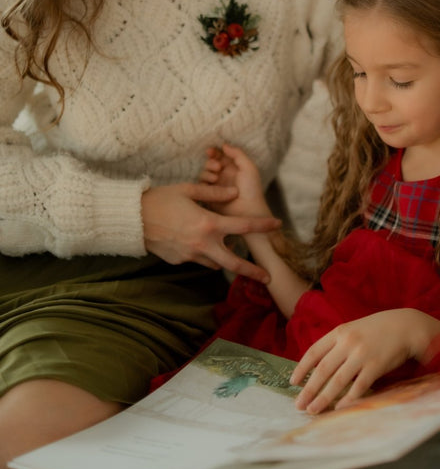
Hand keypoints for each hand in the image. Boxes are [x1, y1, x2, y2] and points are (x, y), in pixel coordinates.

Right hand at [141, 182, 280, 278]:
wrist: (132, 219)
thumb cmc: (161, 199)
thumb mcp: (188, 190)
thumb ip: (214, 193)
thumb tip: (234, 193)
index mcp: (208, 224)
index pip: (243, 226)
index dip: (263, 225)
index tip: (277, 224)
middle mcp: (203, 244)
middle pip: (235, 263)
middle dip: (253, 272)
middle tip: (268, 278)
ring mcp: (190, 255)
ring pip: (216, 263)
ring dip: (224, 258)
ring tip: (228, 250)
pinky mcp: (179, 261)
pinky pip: (198, 260)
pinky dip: (203, 254)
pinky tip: (196, 242)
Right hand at [200, 143, 272, 218]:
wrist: (248, 211)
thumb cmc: (252, 190)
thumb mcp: (248, 168)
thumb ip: (237, 154)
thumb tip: (224, 145)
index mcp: (233, 168)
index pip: (220, 156)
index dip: (214, 152)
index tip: (211, 151)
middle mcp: (224, 176)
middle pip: (210, 163)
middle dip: (211, 162)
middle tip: (218, 168)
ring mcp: (216, 186)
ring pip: (204, 173)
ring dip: (208, 172)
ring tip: (216, 177)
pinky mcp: (209, 196)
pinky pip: (201, 185)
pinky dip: (204, 182)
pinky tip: (212, 183)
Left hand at [291, 309, 439, 413]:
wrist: (406, 325)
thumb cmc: (378, 329)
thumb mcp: (354, 329)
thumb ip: (337, 344)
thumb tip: (319, 366)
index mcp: (340, 332)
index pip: (314, 351)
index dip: (302, 368)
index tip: (293, 382)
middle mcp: (348, 342)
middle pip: (322, 369)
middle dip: (308, 389)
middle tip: (299, 405)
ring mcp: (361, 354)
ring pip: (337, 381)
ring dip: (323, 398)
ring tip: (313, 410)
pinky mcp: (376, 366)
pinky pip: (358, 386)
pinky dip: (347, 399)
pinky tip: (339, 408)